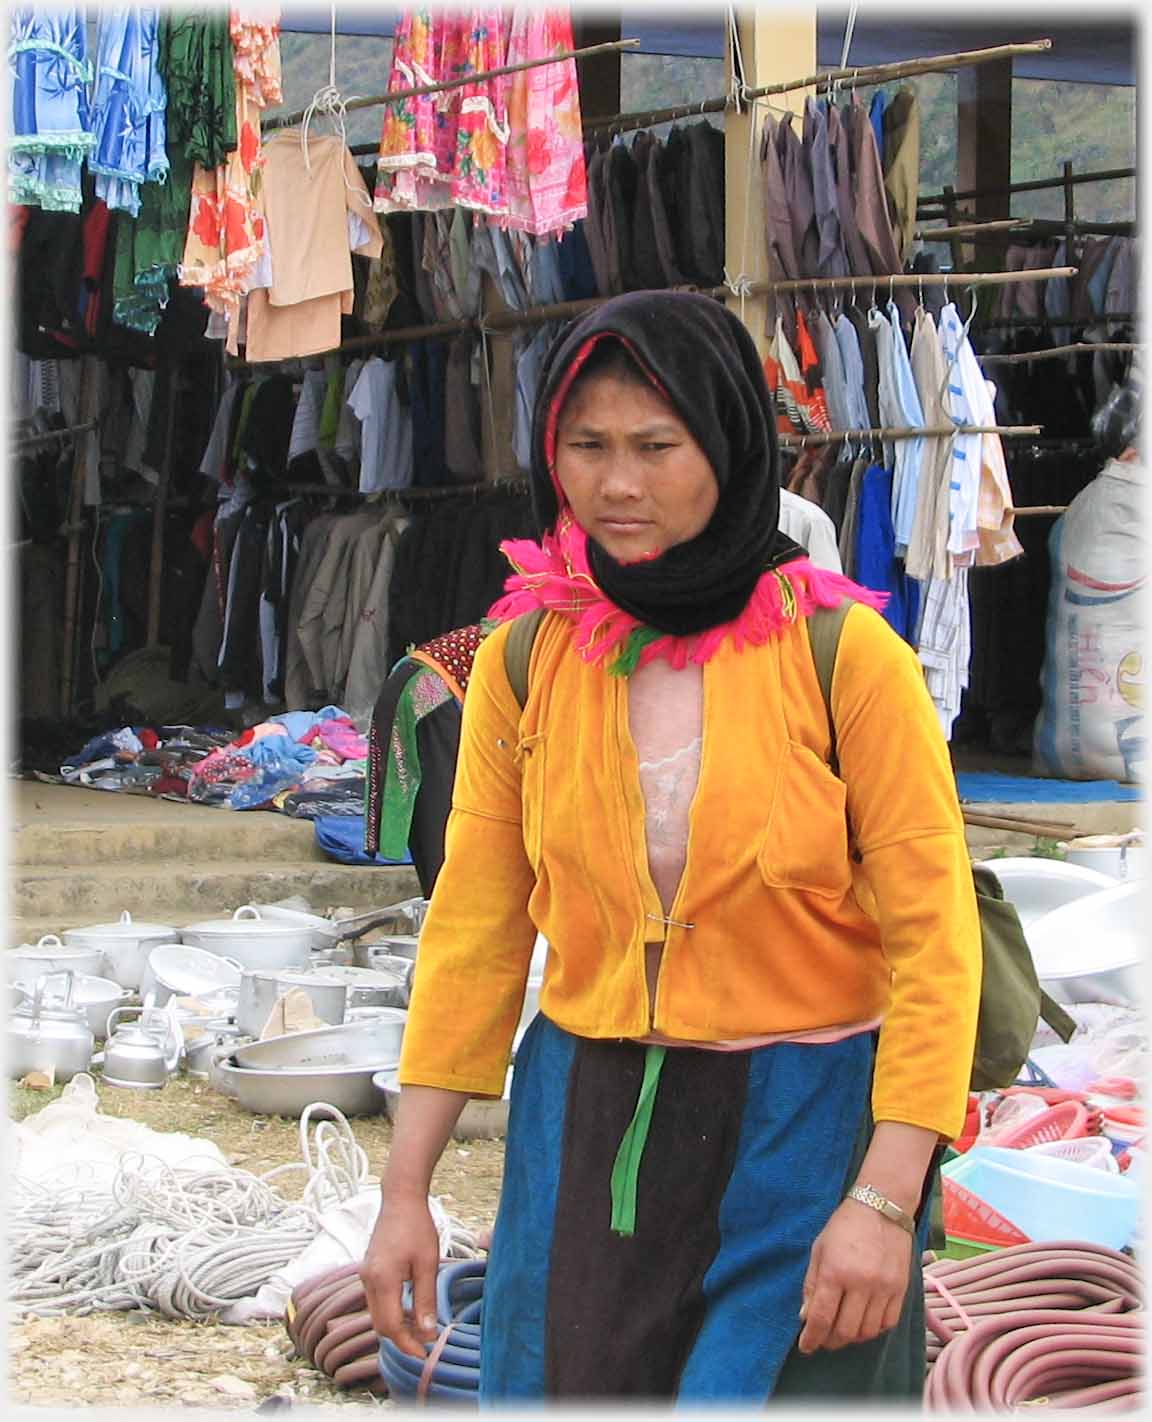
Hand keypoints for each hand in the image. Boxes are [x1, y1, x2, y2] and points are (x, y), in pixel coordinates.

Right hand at [359, 1193, 441, 1358]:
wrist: (401, 1198)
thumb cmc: (417, 1227)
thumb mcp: (428, 1264)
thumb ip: (425, 1299)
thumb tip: (427, 1331)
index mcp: (382, 1280)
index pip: (390, 1326)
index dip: (407, 1344)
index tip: (424, 1354)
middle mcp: (368, 1280)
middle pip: (380, 1324)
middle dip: (401, 1338)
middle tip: (425, 1344)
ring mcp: (365, 1275)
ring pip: (377, 1313)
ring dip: (396, 1325)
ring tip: (420, 1328)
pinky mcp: (368, 1270)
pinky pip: (376, 1300)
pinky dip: (391, 1311)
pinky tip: (409, 1309)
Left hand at [796, 1197, 911, 1353]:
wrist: (882, 1208)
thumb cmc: (844, 1226)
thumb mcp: (819, 1249)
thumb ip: (812, 1284)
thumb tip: (805, 1317)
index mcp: (835, 1271)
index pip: (821, 1317)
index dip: (811, 1337)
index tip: (805, 1347)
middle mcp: (861, 1283)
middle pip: (845, 1330)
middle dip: (830, 1341)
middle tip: (823, 1339)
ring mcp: (884, 1288)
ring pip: (867, 1332)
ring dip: (852, 1337)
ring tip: (842, 1331)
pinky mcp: (901, 1289)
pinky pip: (888, 1323)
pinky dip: (874, 1330)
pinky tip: (864, 1323)